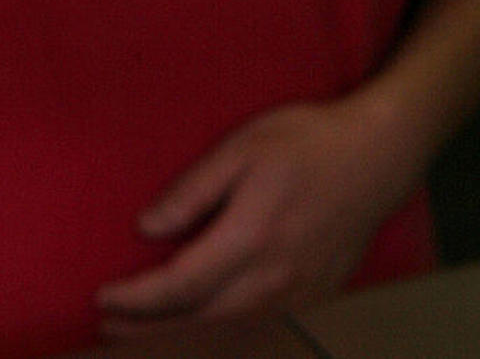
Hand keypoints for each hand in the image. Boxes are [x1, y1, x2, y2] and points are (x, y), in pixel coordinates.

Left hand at [97, 97, 414, 332]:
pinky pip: (257, 326)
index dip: (136, 300)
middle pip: (198, 321)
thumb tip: (146, 227)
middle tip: (106, 326)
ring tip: (142, 333)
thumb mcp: (242, 148)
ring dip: (180, 336)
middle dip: (148, 329)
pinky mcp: (315, 296)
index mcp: (249, 238)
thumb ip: (192, 191)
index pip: (179, 286)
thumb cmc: (307, 142)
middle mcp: (273, 278)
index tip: (102, 298)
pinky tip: (200, 324)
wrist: (377, 157)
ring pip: (228, 330)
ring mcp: (298, 294)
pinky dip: (219, 333)